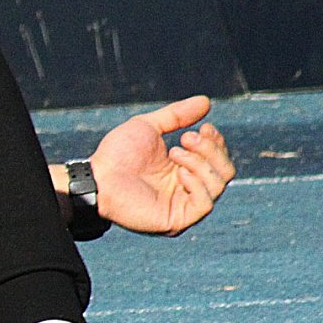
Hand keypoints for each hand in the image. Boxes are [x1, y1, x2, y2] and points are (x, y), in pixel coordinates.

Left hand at [89, 95, 235, 236]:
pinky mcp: (178, 221)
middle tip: (186, 139)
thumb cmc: (117, 154)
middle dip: (211, 150)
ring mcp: (184, 206)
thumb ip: (177, 116)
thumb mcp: (149, 127)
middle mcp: (188, 189)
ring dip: (200, 163)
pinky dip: (197, 183)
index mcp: (184, 169)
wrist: (97, 177)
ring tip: (175, 152)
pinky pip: (205, 204)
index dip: (217, 142)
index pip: (219, 159)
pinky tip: (180, 173)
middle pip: (225, 171)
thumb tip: (205, 101)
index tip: (204, 128)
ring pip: (218, 185)